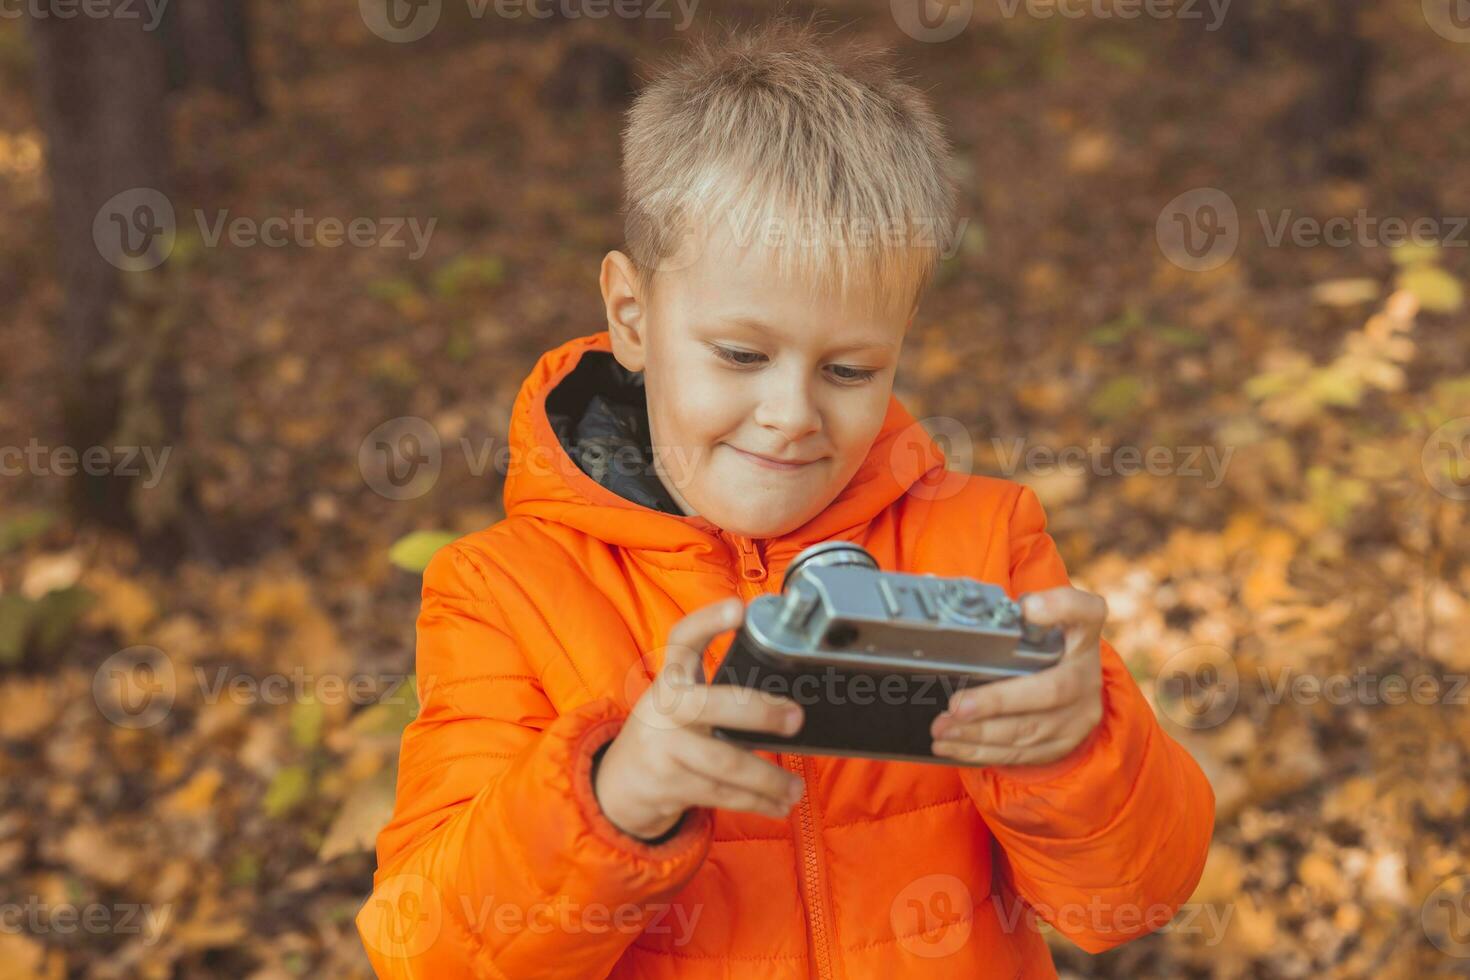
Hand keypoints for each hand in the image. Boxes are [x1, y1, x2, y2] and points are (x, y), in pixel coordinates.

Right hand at [594, 597, 806, 840]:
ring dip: (768, 779)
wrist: (622, 783)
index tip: (739, 607)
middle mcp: (663, 707)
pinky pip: (722, 794)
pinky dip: (757, 802)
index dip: (709, 620)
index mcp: (672, 676)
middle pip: (712, 705)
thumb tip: (791, 702)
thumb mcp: (684, 701)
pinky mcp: (668, 784)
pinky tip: (779, 804)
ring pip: (724, 763)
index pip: (684, 638)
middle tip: (795, 719)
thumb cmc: (671, 732)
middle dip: (759, 712)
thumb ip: (723, 692)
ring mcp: (663, 747)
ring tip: (795, 787)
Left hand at [930, 586, 1106, 767]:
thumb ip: (1029, 611)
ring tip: (943, 729)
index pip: (1085, 612)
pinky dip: (982, 752)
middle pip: (1050, 691)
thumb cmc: (1051, 648)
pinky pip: (1020, 753)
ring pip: (1029, 730)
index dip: (1059, 608)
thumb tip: (1019, 610)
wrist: (1077, 692)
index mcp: (1082, 636)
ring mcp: (1078, 717)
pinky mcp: (1061, 745)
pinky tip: (952, 746)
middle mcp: (1085, 677)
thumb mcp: (1048, 621)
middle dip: (997, 701)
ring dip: (979, 733)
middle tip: (956, 707)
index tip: (1029, 608)